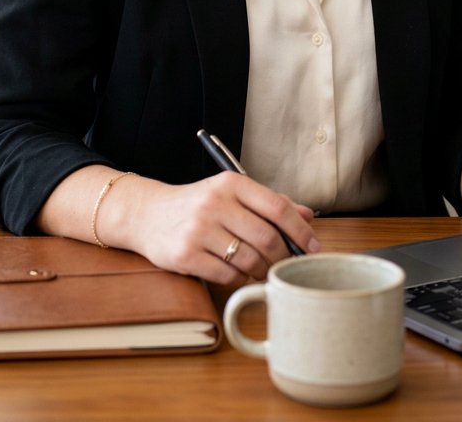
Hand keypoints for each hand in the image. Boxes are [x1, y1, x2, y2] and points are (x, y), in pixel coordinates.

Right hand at [112, 172, 318, 285]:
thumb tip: (307, 216)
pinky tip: (237, 271)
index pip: (277, 206)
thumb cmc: (198, 205)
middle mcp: (215, 203)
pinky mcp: (185, 254)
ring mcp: (199, 229)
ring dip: (261, 269)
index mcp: (231, 183)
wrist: (148, 214)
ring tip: (261, 268)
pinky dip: (239, 278)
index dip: (300, 230)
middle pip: (266, 237)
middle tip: (285, 265)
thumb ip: (268, 203)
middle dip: (282, 256)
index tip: (313, 247)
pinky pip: (227, 274)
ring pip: (249, 259)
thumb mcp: (230, 194)